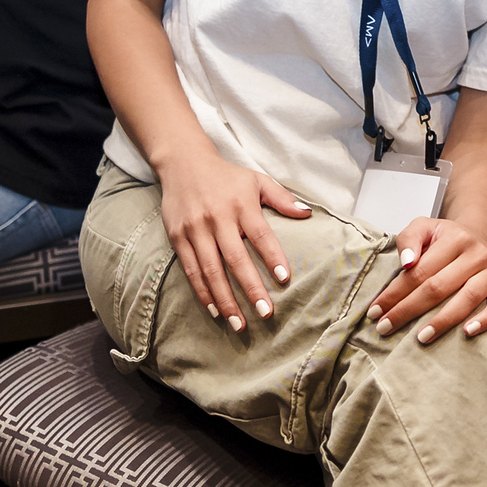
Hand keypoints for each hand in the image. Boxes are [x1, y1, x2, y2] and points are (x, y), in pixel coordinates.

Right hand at [158, 146, 308, 328]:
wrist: (183, 163)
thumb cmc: (226, 176)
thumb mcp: (257, 180)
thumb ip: (282, 198)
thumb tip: (308, 214)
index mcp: (241, 205)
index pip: (260, 234)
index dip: (272, 256)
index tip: (284, 278)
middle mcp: (218, 218)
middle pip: (236, 259)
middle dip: (251, 289)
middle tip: (265, 314)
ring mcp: (196, 229)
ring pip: (211, 270)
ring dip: (225, 299)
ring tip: (239, 324)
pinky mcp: (178, 237)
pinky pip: (191, 269)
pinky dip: (202, 292)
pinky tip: (215, 310)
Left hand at [368, 215, 486, 343]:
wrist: (481, 236)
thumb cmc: (446, 239)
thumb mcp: (424, 228)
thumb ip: (409, 239)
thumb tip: (406, 263)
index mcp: (454, 238)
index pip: (419, 271)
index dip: (395, 293)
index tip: (375, 312)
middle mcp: (477, 253)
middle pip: (438, 287)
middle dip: (408, 310)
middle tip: (386, 329)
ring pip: (467, 298)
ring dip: (443, 321)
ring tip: (421, 337)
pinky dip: (485, 320)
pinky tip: (467, 333)